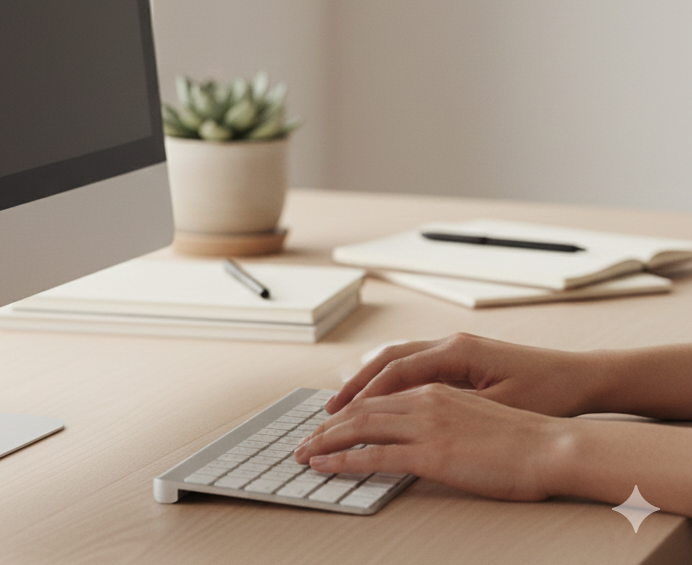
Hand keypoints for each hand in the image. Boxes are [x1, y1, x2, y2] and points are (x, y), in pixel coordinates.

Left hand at [294, 384, 570, 501]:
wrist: (552, 447)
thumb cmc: (523, 439)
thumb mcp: (475, 417)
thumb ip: (443, 418)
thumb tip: (420, 435)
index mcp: (435, 389)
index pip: (379, 398)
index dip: (348, 411)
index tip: (327, 425)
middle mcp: (425, 400)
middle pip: (361, 409)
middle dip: (327, 426)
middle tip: (304, 441)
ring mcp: (427, 425)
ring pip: (360, 428)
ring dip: (327, 441)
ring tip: (305, 453)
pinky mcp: (432, 453)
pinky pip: (375, 456)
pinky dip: (344, 460)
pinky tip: (327, 466)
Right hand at [326, 333, 597, 418]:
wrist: (581, 378)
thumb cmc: (548, 392)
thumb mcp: (499, 408)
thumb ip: (453, 413)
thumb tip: (411, 422)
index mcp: (457, 351)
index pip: (397, 370)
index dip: (366, 392)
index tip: (343, 413)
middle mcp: (451, 344)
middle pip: (389, 359)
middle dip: (357, 384)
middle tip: (331, 409)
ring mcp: (457, 350)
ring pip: (400, 359)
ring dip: (372, 380)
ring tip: (347, 403)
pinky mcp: (464, 360)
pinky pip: (416, 367)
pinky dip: (392, 381)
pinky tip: (384, 398)